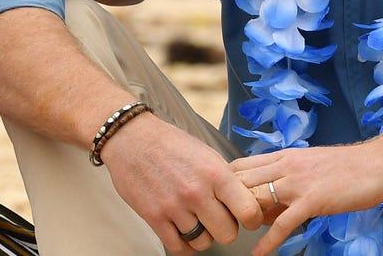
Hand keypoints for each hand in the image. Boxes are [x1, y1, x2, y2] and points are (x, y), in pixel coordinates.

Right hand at [101, 113, 265, 252]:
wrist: (131, 137)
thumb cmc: (170, 143)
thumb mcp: (206, 153)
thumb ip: (225, 179)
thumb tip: (244, 202)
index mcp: (215, 173)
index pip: (248, 211)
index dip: (251, 219)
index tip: (246, 218)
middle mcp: (196, 191)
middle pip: (227, 235)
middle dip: (225, 229)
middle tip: (217, 218)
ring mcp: (174, 206)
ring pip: (203, 243)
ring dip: (201, 235)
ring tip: (195, 219)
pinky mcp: (154, 216)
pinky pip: (178, 247)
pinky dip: (183, 243)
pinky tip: (181, 230)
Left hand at [230, 139, 382, 254]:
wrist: (378, 163)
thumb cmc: (346, 168)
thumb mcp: (307, 168)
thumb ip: (284, 183)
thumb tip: (264, 208)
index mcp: (282, 156)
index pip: (239, 166)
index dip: (226, 184)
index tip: (221, 200)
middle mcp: (284, 166)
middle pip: (240, 181)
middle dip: (228, 201)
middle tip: (225, 220)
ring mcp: (297, 182)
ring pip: (256, 198)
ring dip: (244, 218)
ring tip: (238, 233)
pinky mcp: (312, 200)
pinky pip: (283, 223)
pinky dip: (268, 241)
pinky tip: (259, 252)